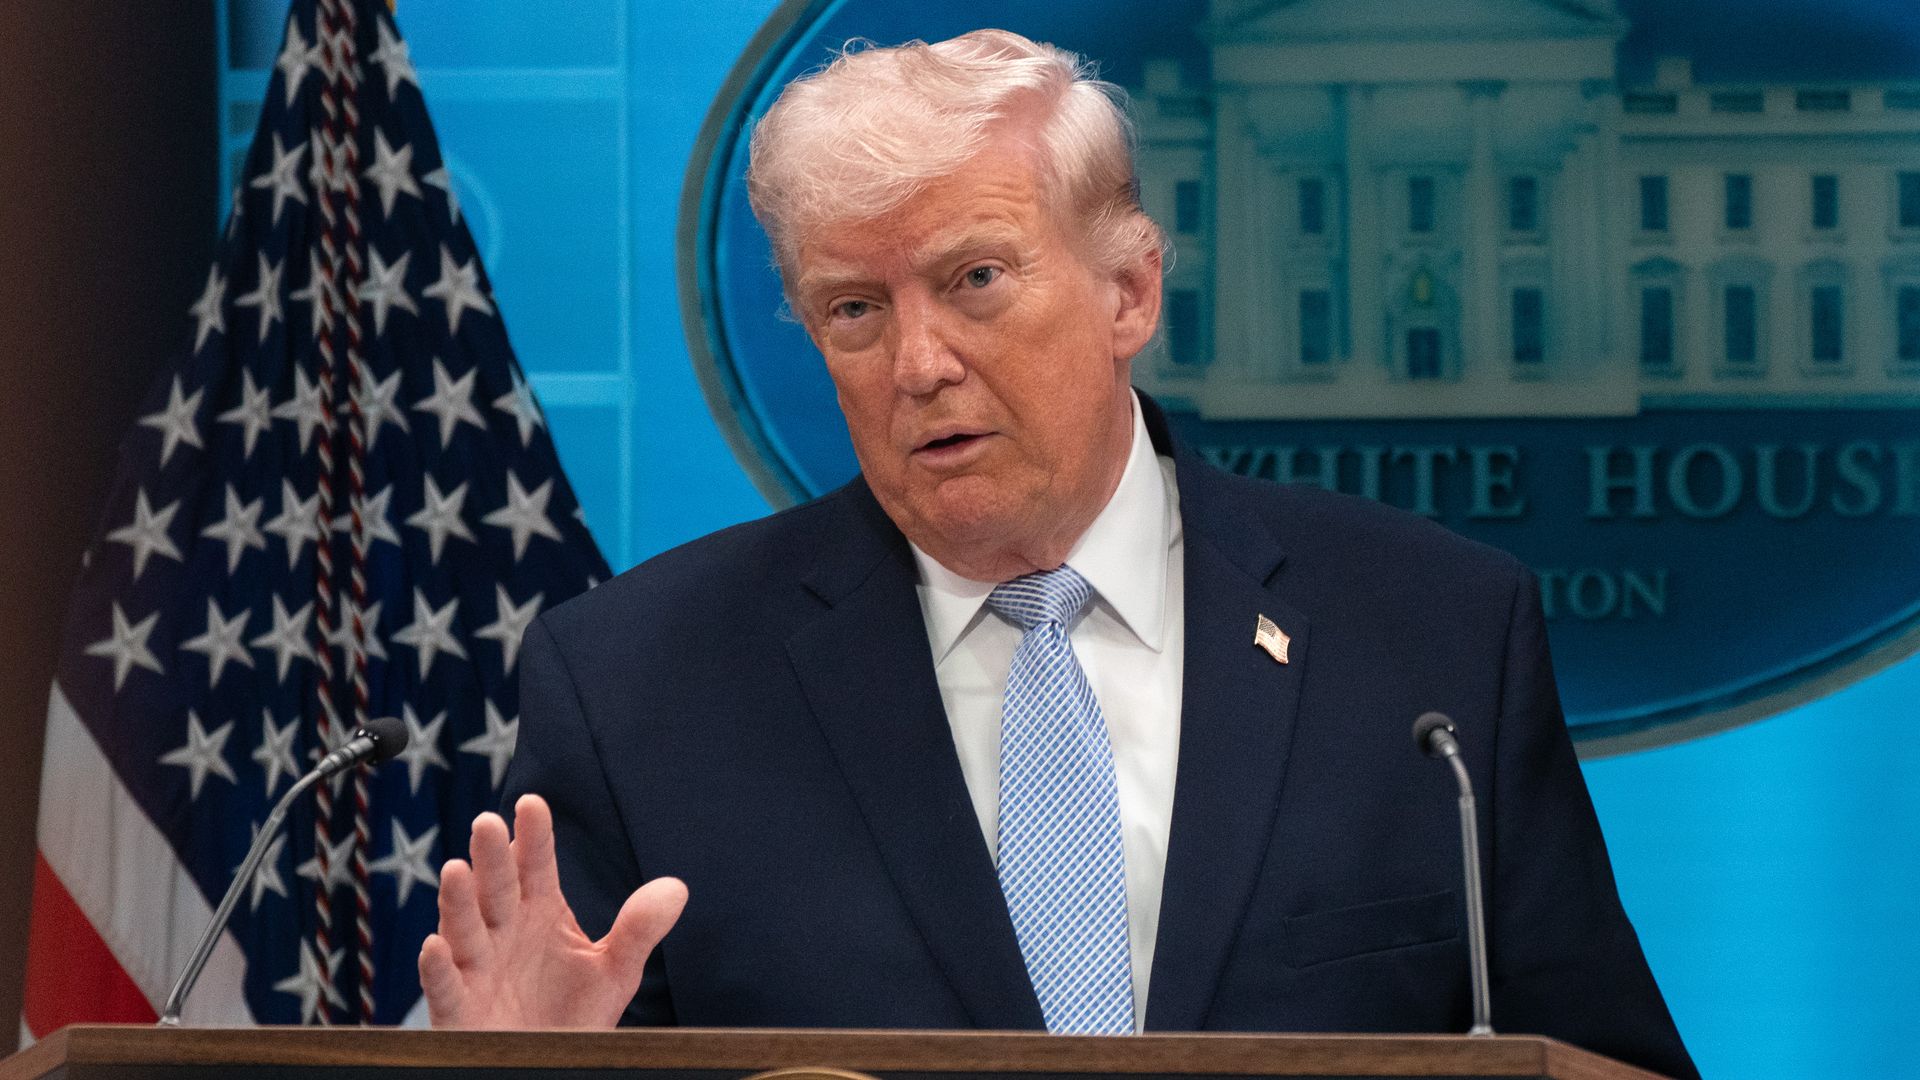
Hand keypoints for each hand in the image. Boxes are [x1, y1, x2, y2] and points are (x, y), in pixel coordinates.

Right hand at [418, 793, 686, 1028]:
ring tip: (456, 870)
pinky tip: (435, 945)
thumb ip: (639, 929)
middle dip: (492, 858)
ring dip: (457, 901)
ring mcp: (477, 969)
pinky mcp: (458, 1011)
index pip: (536, 866)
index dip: (534, 837)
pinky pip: (445, 987)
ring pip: (463, 929)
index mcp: (540, 913)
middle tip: (488, 823)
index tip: (532, 803)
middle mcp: (504, 932)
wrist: (548, 1066)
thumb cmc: (575, 1014)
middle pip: (497, 889)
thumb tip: (677, 889)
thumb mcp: (615, 971)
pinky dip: (437, 968)